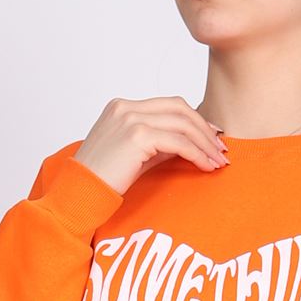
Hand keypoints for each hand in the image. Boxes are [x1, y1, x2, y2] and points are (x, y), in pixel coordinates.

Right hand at [73, 95, 228, 193]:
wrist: (79, 194)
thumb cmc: (102, 182)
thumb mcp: (133, 157)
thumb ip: (157, 145)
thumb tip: (187, 145)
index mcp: (122, 107)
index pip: (169, 105)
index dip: (195, 120)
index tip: (212, 138)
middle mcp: (126, 107)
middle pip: (179, 109)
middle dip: (205, 129)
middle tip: (221, 150)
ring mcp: (130, 119)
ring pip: (182, 123)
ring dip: (205, 142)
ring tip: (218, 161)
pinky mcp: (137, 136)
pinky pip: (178, 142)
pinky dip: (196, 154)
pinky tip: (206, 166)